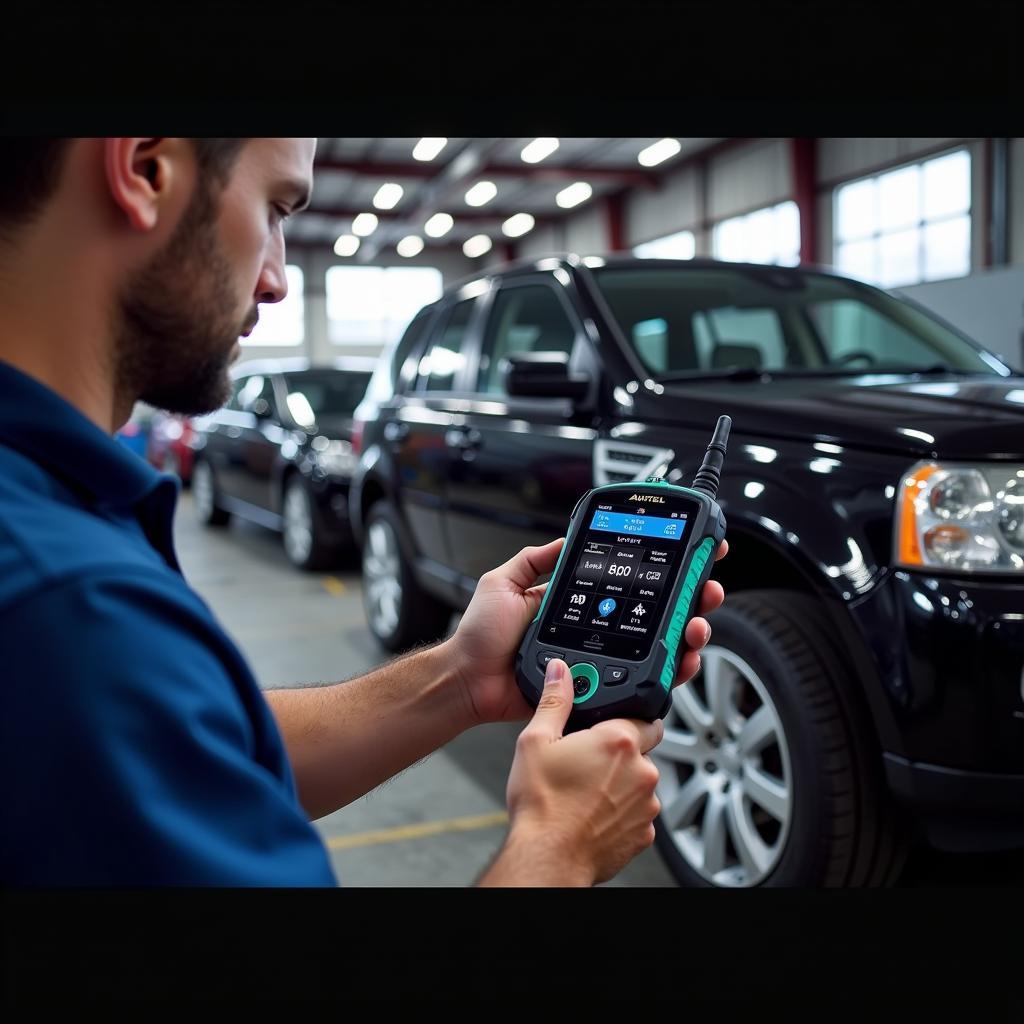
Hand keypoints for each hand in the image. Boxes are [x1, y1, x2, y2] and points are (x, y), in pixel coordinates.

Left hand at [451, 537, 727, 726]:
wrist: (470, 680)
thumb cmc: (483, 637)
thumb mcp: (504, 582)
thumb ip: (535, 560)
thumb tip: (564, 539)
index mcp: (579, 604)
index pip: (629, 584)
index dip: (662, 571)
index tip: (691, 554)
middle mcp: (597, 631)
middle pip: (656, 614)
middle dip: (691, 600)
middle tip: (706, 589)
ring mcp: (603, 659)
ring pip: (660, 648)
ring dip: (688, 633)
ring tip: (697, 623)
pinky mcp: (602, 687)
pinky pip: (643, 681)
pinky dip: (671, 671)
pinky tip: (682, 658)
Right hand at [482, 659, 663, 885]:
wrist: (547, 857)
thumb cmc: (542, 805)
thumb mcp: (536, 741)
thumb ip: (555, 701)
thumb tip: (560, 672)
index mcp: (619, 741)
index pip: (645, 715)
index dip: (626, 717)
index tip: (609, 725)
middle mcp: (642, 771)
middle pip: (644, 749)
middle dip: (623, 751)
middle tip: (591, 760)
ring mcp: (647, 805)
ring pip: (642, 783)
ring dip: (623, 783)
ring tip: (588, 791)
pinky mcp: (644, 834)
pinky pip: (639, 813)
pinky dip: (622, 812)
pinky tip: (595, 813)